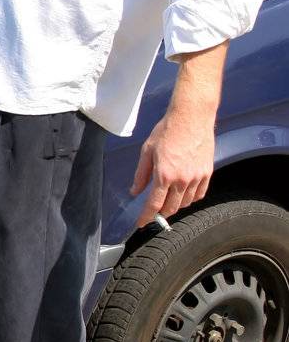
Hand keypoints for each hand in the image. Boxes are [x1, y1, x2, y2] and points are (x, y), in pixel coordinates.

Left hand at [129, 106, 214, 227]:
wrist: (192, 117)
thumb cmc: (167, 130)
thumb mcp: (147, 151)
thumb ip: (141, 175)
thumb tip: (134, 191)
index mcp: (164, 175)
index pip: (154, 205)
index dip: (146, 217)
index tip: (141, 224)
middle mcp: (182, 180)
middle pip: (171, 208)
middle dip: (161, 213)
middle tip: (154, 213)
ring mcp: (196, 177)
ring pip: (186, 203)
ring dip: (176, 205)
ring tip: (168, 200)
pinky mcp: (207, 173)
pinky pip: (199, 194)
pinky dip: (191, 198)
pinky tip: (184, 194)